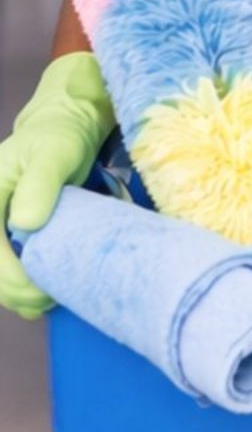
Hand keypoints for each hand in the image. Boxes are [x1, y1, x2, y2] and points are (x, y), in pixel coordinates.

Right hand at [0, 52, 114, 318]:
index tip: (40, 291)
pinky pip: (6, 271)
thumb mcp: (55, 153)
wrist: (65, 131)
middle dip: (15, 293)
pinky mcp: (6, 235)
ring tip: (51, 298)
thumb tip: (25, 224)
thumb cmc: (60, 138)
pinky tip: (45, 293)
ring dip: (18, 296)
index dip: (10, 277)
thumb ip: (40, 184)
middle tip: (50, 300)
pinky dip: (23, 289)